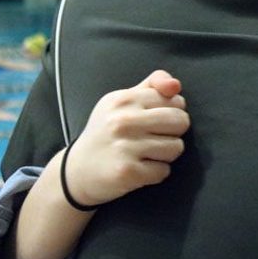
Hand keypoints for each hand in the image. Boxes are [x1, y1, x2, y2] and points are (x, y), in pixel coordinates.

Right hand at [64, 70, 189, 206]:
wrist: (76, 170)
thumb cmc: (107, 132)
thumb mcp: (123, 101)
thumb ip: (152, 85)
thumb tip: (175, 85)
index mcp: (124, 99)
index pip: (175, 100)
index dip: (172, 112)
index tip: (155, 120)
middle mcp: (123, 120)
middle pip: (181, 122)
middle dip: (174, 132)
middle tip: (154, 138)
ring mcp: (125, 147)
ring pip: (176, 147)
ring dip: (166, 154)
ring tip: (145, 154)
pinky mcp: (127, 172)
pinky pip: (164, 171)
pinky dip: (156, 173)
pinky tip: (139, 168)